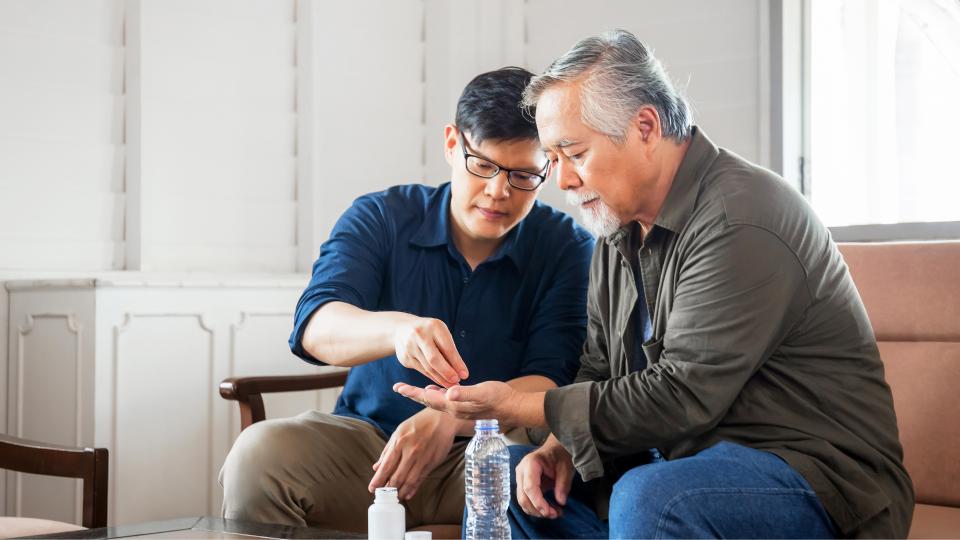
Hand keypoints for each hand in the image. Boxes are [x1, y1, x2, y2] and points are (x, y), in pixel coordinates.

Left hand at [368, 408, 457, 499]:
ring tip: (394, 498)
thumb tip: (377, 467)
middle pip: (397, 476)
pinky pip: (421, 479)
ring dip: (401, 492)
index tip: (372, 489)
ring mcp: (423, 458)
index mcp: (400, 442)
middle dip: (388, 489)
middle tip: (383, 497)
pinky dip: (413, 488)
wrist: (443, 418)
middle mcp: (411, 451)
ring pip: (409, 481)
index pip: (386, 466)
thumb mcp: (400, 431)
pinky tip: (408, 494)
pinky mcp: (433, 462)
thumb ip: (388, 450)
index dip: (378, 480)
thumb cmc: (419, 423)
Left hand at [392, 380, 517, 422]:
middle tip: (398, 387)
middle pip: (428, 401)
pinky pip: (446, 401)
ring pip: (436, 402)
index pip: (428, 398)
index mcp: (455, 406)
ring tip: (412, 389)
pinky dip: (437, 394)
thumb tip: (449, 393)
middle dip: (413, 394)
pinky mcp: (466, 406)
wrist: (514, 408)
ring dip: (423, 395)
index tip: (398, 387)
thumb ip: (466, 394)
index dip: (413, 392)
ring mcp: (460, 409)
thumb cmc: (500, 398)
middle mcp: (455, 409)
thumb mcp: (483, 393)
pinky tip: (436, 389)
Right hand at [393, 315, 468, 386]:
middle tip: (456, 382)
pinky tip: (440, 381)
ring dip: (440, 378)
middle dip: (447, 373)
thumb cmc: (429, 332)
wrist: (401, 329)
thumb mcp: (440, 333)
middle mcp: (420, 335)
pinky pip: (422, 370)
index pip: (447, 348)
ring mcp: (410, 347)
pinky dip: (432, 377)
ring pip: (428, 367)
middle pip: (434, 359)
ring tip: (451, 385)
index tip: (465, 375)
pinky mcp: (405, 358)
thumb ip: (449, 350)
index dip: (457, 363)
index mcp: (434, 326)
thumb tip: (461, 372)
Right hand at [516, 439, 573, 518]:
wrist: (555, 448)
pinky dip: (536, 507)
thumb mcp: (566, 468)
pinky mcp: (523, 484)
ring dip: (537, 511)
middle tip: (555, 514)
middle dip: (538, 510)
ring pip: (523, 501)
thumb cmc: (560, 455)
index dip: (538, 503)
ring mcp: (520, 478)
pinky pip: (526, 499)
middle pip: (523, 497)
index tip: (550, 512)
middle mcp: (521, 471)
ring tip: (555, 513)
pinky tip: (549, 509)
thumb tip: (561, 502)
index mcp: (531, 464)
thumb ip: (563, 485)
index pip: (530, 488)